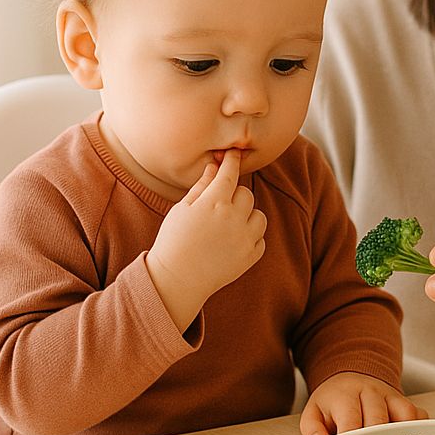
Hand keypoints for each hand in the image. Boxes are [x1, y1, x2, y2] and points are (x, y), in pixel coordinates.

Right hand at [146, 150, 266, 331]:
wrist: (177, 280)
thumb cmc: (174, 241)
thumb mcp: (182, 210)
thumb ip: (202, 187)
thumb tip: (215, 167)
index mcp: (214, 203)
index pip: (230, 173)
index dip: (232, 161)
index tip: (234, 153)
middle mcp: (234, 218)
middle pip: (246, 193)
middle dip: (235, 195)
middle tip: (219, 206)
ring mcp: (245, 238)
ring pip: (259, 215)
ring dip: (248, 216)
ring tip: (229, 226)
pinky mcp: (251, 256)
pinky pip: (260, 238)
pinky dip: (251, 237)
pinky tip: (233, 242)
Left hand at [299, 372, 427, 434]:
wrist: (349, 378)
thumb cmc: (333, 402)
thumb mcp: (313, 412)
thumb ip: (312, 429)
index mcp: (345, 394)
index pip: (351, 419)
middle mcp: (371, 391)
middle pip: (379, 420)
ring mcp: (391, 396)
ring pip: (405, 414)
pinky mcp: (405, 401)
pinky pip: (419, 415)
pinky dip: (418, 430)